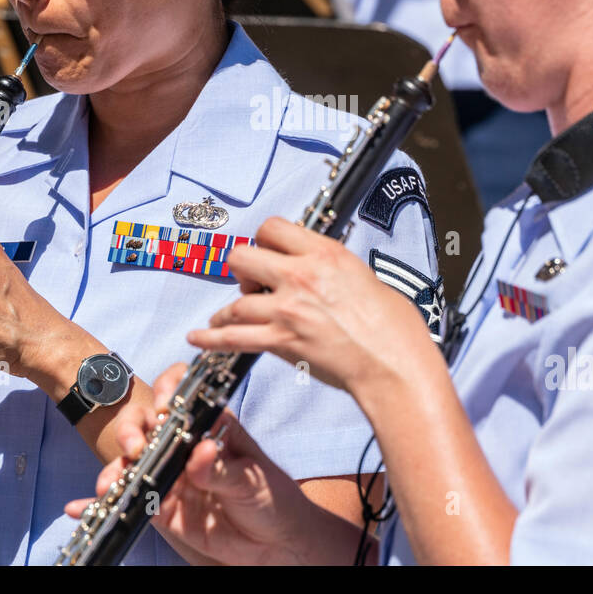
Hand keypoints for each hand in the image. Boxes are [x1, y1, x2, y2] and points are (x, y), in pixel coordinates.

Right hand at [65, 363, 331, 565]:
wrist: (274, 544)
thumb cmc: (272, 497)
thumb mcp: (251, 479)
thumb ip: (222, 468)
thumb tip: (201, 450)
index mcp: (210, 424)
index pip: (182, 393)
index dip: (169, 390)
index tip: (166, 409)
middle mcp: (183, 443)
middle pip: (146, 423)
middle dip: (131, 430)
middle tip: (134, 448)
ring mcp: (168, 474)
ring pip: (131, 463)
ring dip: (114, 470)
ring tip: (106, 486)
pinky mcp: (160, 506)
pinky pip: (127, 501)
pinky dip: (100, 504)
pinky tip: (78, 508)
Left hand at [193, 217, 439, 394]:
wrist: (393, 365)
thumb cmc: (393, 327)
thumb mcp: (365, 276)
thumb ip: (333, 269)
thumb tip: (321, 272)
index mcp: (325, 254)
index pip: (273, 228)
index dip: (264, 239)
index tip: (266, 251)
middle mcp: (301, 276)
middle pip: (243, 257)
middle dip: (242, 270)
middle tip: (252, 284)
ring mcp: (287, 310)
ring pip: (235, 301)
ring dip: (228, 310)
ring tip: (225, 316)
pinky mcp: (281, 342)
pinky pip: (233, 338)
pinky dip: (211, 339)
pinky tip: (199, 337)